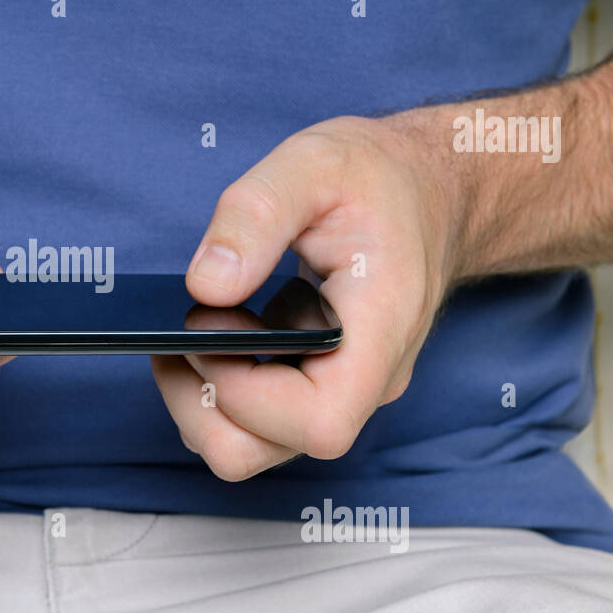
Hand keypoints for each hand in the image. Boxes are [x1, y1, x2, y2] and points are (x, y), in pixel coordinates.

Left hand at [152, 114, 471, 478]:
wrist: (427, 190)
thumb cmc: (377, 178)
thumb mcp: (313, 163)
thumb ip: (256, 216)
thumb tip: (205, 284)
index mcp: (379, 333)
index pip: (317, 422)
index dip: (244, 393)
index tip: (210, 325)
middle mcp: (363, 380)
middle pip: (266, 449)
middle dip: (200, 403)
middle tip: (185, 333)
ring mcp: (340, 389)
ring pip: (252, 444)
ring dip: (201, 398)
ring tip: (195, 326)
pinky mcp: (316, 384)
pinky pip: (254, 417)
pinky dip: (216, 385)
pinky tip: (217, 329)